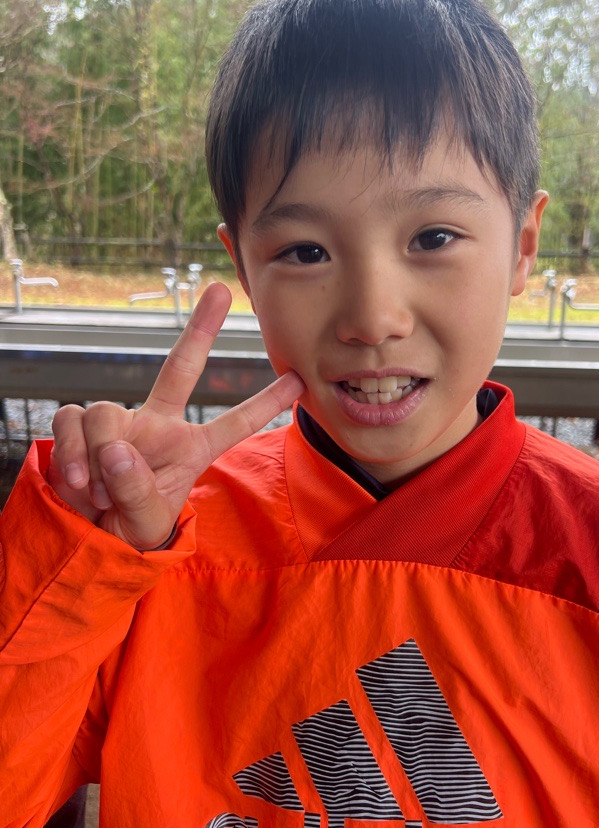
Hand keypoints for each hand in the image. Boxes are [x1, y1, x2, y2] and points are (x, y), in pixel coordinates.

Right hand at [47, 282, 303, 549]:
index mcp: (189, 449)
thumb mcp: (145, 523)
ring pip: (106, 413)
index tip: (297, 380)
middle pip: (180, 368)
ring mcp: (120, 422)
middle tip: (220, 289)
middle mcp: (158, 426)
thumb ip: (137, 491)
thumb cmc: (127, 530)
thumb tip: (118, 449)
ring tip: (98, 493)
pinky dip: (71, 452)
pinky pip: (73, 420)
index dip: (263, 403)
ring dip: (97, 458)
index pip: (233, 423)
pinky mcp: (81, 423)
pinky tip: (76, 480)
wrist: (84, 538)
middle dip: (200, 328)